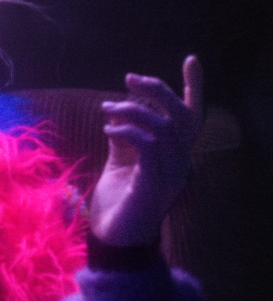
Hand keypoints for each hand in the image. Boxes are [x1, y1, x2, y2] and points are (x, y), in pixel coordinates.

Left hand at [89, 56, 203, 246]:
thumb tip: (118, 112)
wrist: (113, 240)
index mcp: (173, 155)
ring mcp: (169, 174)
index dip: (195, 88)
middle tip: (129, 80)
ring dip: (133, 110)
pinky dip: (129, 130)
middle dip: (158, 91)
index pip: (192, 117)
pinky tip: (108, 129)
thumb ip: (126, 137)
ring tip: (106, 110)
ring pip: (164, 127)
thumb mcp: (120, 161)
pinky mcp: (153, 183)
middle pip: (182, 115)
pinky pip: (150, 145)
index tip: (192, 59)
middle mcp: (179, 163)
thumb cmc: (117, 202)